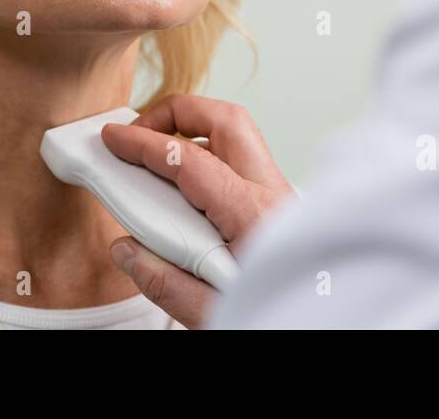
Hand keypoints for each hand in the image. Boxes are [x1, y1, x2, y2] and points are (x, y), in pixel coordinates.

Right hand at [99, 93, 294, 328]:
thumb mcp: (211, 315)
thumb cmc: (279, 316)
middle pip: (228, 122)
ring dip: (196, 134)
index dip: (145, 144)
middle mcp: (273, 196)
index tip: (115, 139)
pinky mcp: (279, 205)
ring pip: (239, 137)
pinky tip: (187, 187)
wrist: (323, 324)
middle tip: (141, 132)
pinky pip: (242, 162)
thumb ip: (165, 283)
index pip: (190, 161)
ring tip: (160, 155)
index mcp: (254, 217)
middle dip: (179, 114)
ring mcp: (280, 196)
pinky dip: (210, 158)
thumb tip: (126, 249)